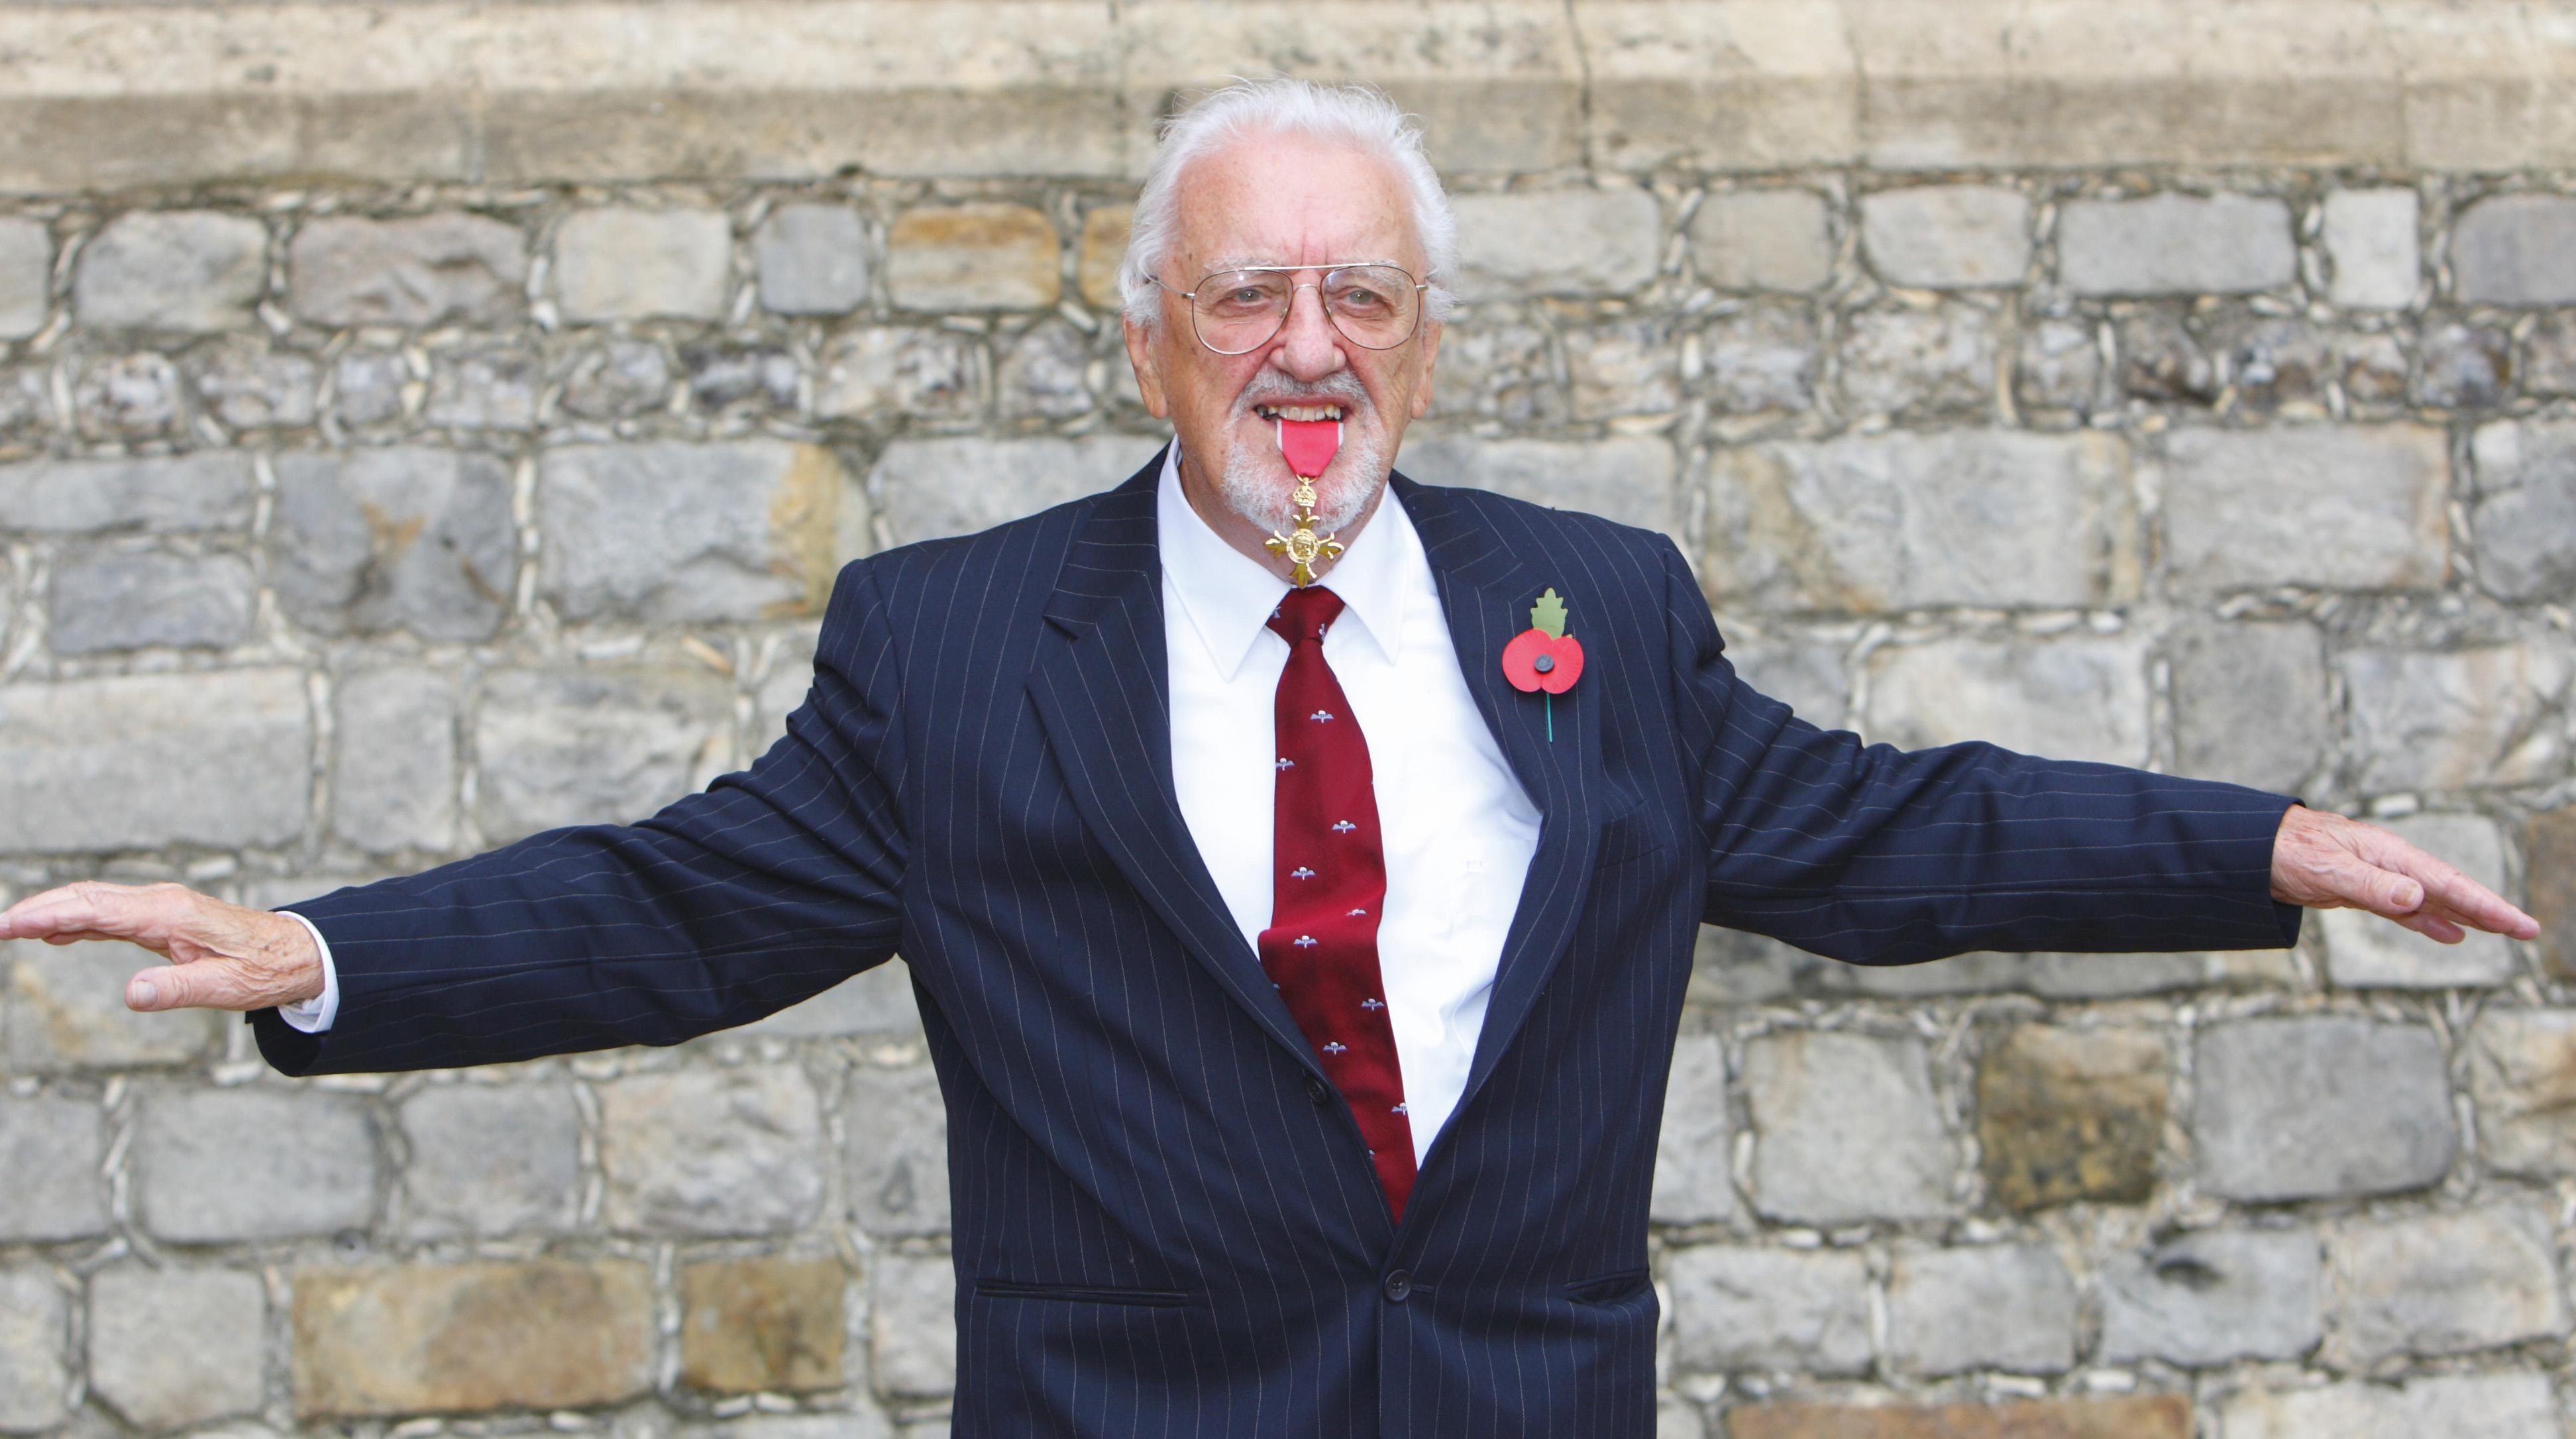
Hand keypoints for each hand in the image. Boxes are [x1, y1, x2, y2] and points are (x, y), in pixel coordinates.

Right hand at [0, 882, 321, 1011]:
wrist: (297, 952)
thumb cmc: (264, 970)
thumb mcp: (225, 988)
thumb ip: (178, 990)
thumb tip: (131, 995)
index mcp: (168, 914)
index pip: (93, 909)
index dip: (45, 915)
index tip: (6, 925)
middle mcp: (161, 903)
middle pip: (85, 897)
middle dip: (36, 908)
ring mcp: (161, 907)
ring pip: (95, 901)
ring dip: (52, 911)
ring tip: (10, 928)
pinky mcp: (164, 918)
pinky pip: (111, 913)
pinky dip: (77, 919)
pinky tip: (54, 932)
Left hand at [2270, 805, 2540, 943]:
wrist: (2252, 846)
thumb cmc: (2288, 850)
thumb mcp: (2329, 870)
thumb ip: (2373, 885)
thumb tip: (2418, 897)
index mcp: (2390, 855)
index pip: (2449, 884)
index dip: (2487, 906)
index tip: (2521, 925)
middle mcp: (2391, 864)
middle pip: (2450, 890)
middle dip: (2489, 911)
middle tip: (2528, 931)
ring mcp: (2378, 877)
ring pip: (2432, 900)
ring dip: (2466, 916)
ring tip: (2501, 931)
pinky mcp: (2362, 890)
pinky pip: (2405, 909)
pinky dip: (2429, 921)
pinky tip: (2450, 934)